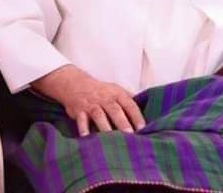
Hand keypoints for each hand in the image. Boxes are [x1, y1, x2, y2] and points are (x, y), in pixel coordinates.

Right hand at [31, 65, 145, 135]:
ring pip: (99, 115)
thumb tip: (146, 112)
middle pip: (115, 110)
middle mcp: (105, 98)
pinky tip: (86, 137)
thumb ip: (129, 101)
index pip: (129, 104)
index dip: (136, 116)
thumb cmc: (101, 91)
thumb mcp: (116, 90)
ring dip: (105, 127)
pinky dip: (83, 128)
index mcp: (117, 94)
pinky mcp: (79, 111)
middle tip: (130, 135)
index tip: (143, 128)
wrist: (75, 84)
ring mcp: (92, 104)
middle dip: (122, 122)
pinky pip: (81, 120)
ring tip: (111, 140)